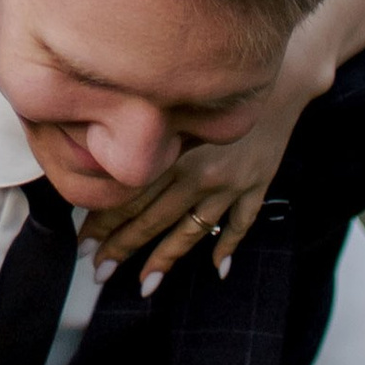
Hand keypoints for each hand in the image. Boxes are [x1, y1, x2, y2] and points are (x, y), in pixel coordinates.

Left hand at [84, 73, 317, 292]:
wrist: (280, 78)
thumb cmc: (217, 90)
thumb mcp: (178, 111)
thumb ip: (150, 140)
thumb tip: (108, 167)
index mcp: (175, 153)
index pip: (132, 196)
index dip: (105, 224)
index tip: (85, 245)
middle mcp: (200, 174)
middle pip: (154, 218)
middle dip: (124, 247)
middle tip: (98, 271)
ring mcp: (230, 186)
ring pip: (191, 231)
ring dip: (165, 260)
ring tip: (143, 285)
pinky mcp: (256, 187)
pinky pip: (240, 224)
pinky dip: (228, 246)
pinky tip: (217, 268)